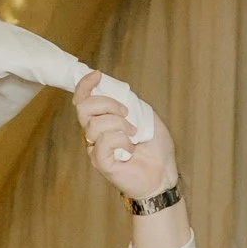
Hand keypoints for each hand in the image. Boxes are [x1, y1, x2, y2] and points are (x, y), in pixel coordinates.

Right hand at [73, 70, 178, 201]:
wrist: (164, 172)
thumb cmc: (155, 147)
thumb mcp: (145, 115)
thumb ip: (128, 101)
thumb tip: (113, 89)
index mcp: (102, 120)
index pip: (82, 100)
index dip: (85, 85)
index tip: (97, 75)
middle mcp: (95, 134)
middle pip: (83, 108)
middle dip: (107, 104)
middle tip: (127, 113)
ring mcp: (96, 149)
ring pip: (94, 125)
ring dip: (119, 124)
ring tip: (134, 134)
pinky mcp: (101, 163)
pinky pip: (102, 143)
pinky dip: (120, 140)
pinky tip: (130, 148)